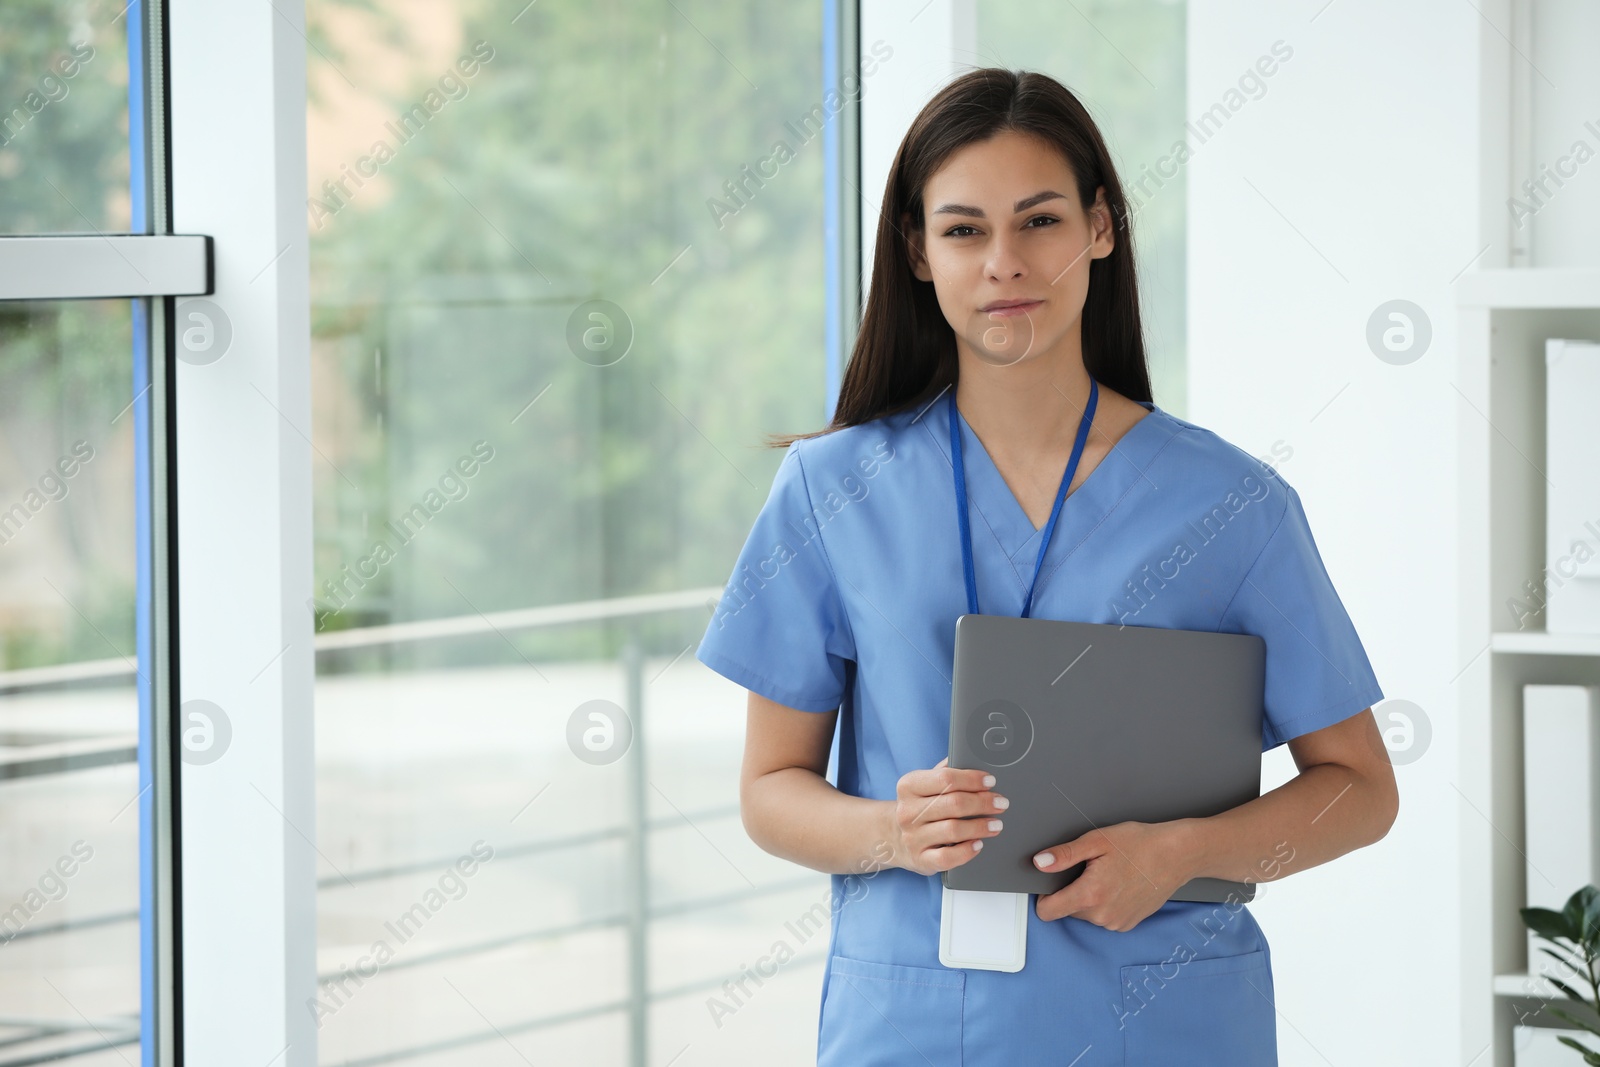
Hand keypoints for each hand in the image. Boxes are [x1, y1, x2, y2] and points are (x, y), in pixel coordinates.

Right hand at [886, 757, 1009, 876]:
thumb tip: (972, 759)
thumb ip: (944, 771)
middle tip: (1001, 803)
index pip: (946, 779)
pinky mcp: (920, 859)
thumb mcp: (924, 784)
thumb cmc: (918, 806)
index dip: (972, 779)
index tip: (991, 782)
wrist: (893, 837)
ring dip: (980, 826)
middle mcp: (908, 812)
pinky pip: (948, 857)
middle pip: (954, 803)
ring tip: (996, 824)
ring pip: (953, 830)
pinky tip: (979, 844)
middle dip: (983, 802)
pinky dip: (967, 851)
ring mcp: (913, 837)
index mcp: (909, 786)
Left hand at [1032, 820, 1190, 929]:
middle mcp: (1103, 916)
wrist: (1177, 855)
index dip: (1045, 895)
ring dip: (1090, 897)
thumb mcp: (1096, 841)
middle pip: (1067, 910)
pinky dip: (1105, 903)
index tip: (1053, 881)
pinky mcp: (1128, 924)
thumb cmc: (1140, 844)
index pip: (1047, 912)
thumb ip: (1064, 855)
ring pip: (1086, 914)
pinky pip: (1104, 917)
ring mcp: (1117, 923)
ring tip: (1109, 874)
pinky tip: (1120, 884)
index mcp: (1091, 895)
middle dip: (1071, 891)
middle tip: (1090, 868)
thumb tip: (1039, 863)